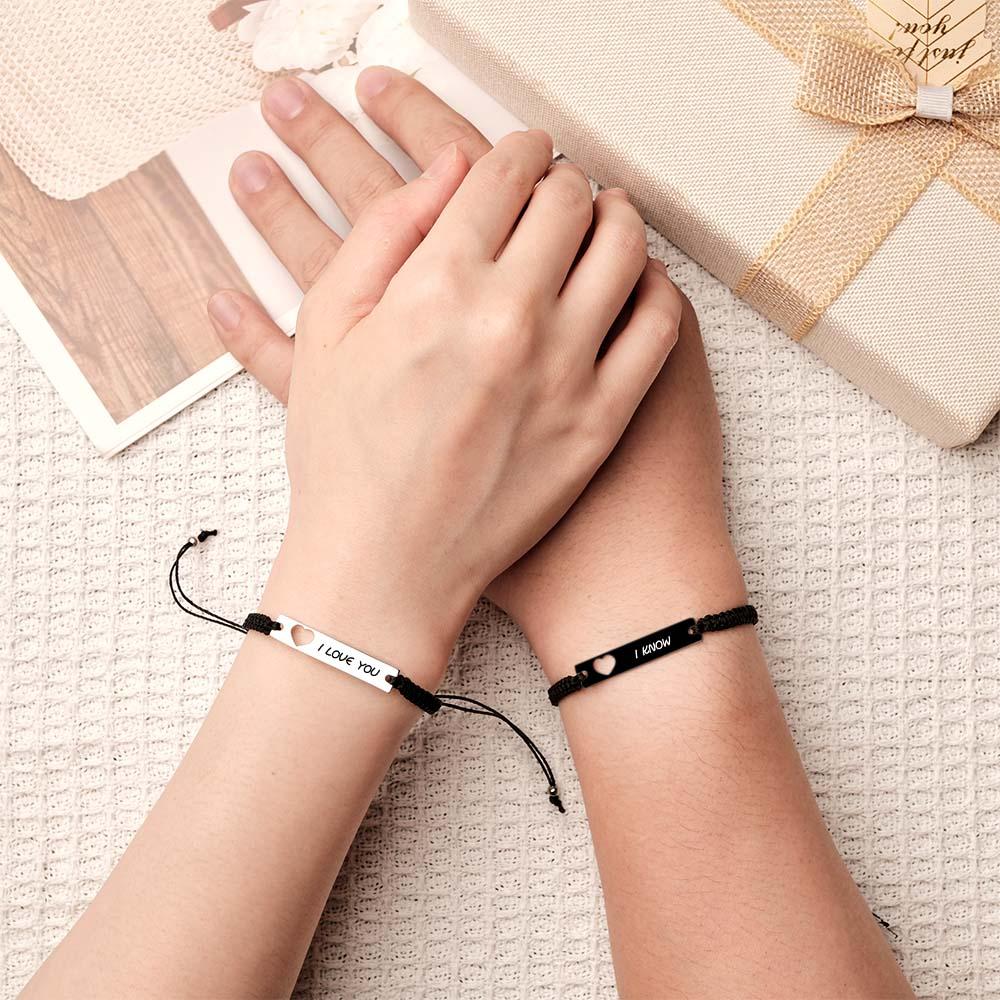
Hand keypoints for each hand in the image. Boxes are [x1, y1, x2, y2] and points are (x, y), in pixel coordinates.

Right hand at [209, 70, 681, 678]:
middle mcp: (512, 317)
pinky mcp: (602, 420)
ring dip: (616, 218)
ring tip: (600, 224)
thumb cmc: (345, 457)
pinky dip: (653, 287)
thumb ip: (383, 234)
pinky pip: (659, 324)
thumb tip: (449, 169)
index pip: (502, 173)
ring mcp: (567, 370)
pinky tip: (632, 289)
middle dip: (562, 180)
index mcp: (437, 285)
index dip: (515, 150)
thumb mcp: (326, 331)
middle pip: (570, 200)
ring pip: (625, 248)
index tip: (519, 154)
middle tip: (553, 192)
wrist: (386, 567)